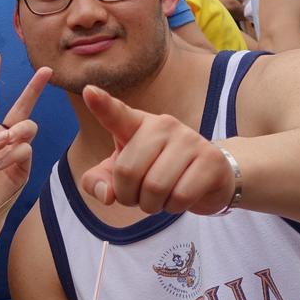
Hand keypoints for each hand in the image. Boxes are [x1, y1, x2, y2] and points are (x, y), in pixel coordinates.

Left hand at [79, 87, 235, 214]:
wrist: (208, 176)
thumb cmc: (156, 171)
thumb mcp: (121, 176)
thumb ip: (99, 182)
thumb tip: (107, 195)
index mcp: (137, 124)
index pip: (117, 114)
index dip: (102, 105)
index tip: (88, 91)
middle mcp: (163, 124)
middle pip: (128, 171)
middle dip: (128, 196)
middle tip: (140, 196)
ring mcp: (190, 139)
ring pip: (155, 188)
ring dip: (152, 205)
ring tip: (160, 197)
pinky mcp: (210, 160)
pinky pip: (180, 196)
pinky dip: (173, 208)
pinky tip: (179, 198)